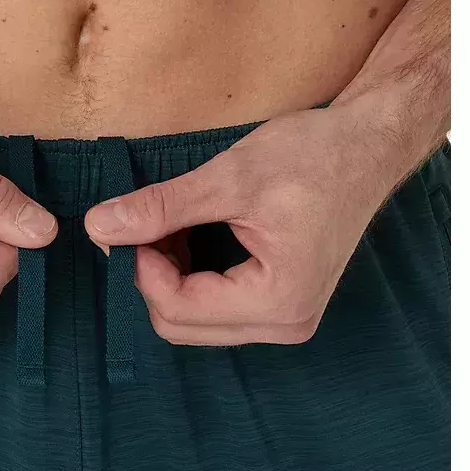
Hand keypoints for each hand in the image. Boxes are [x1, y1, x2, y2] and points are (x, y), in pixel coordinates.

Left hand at [84, 105, 397, 345]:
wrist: (370, 146)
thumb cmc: (315, 155)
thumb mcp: (230, 177)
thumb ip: (161, 208)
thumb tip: (99, 227)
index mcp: (279, 301)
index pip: (176, 308)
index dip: (138, 267)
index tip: (127, 222)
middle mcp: (284, 325)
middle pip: (180, 324)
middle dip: (151, 276)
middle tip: (145, 222)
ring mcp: (284, 321)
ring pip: (192, 321)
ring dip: (168, 277)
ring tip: (172, 224)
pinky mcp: (280, 309)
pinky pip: (213, 310)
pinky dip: (189, 277)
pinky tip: (189, 236)